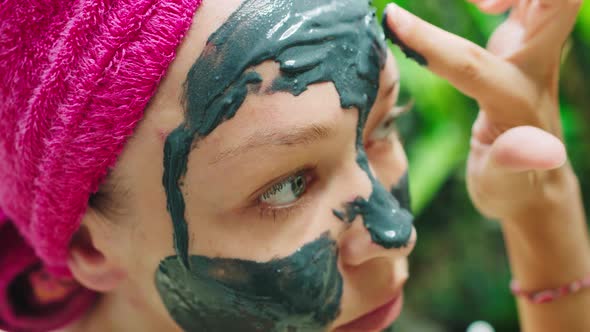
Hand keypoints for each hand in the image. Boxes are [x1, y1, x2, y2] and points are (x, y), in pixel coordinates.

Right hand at [383, 0, 581, 220]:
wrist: (536, 182)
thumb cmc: (511, 188)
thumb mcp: (503, 186)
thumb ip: (514, 164)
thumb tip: (543, 150)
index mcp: (518, 98)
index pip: (470, 61)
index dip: (428, 40)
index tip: (391, 17)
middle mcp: (537, 64)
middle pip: (559, 0)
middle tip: (475, 3)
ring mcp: (538, 49)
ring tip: (476, 1)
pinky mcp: (530, 43)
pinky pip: (532, 0)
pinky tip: (480, 2)